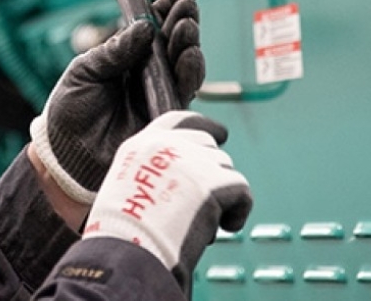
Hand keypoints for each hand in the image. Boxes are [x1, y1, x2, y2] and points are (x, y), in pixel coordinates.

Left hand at [29, 0, 204, 203]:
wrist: (65, 159)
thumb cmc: (69, 113)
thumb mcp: (84, 72)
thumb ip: (113, 52)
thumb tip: (143, 28)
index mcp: (127, 55)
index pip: (154, 23)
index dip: (171, 2)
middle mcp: (147, 72)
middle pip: (174, 39)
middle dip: (184, 17)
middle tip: (187, 2)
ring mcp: (158, 94)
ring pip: (184, 62)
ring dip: (189, 41)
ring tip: (187, 26)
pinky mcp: (166, 118)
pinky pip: (185, 92)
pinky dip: (191, 72)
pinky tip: (190, 54)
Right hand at [83, 111, 252, 290]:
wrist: (130, 249)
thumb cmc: (127, 232)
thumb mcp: (130, 186)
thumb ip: (156, 171)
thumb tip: (192, 179)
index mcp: (142, 144)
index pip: (180, 121)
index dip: (204, 126)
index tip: (220, 133)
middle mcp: (168, 144)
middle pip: (208, 147)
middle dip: (213, 172)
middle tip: (207, 202)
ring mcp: (192, 161)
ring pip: (226, 169)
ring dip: (223, 196)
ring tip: (204, 222)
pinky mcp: (213, 183)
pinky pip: (242, 190)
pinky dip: (239, 211)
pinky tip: (226, 227)